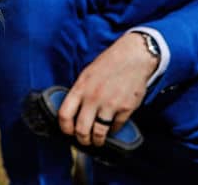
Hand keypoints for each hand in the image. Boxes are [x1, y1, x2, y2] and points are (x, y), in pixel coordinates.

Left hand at [57, 32, 156, 146]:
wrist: (133, 57)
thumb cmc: (109, 63)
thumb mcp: (87, 74)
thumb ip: (80, 92)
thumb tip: (74, 110)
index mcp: (81, 88)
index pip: (64, 114)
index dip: (65, 128)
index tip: (68, 132)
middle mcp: (93, 98)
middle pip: (81, 129)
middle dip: (82, 140)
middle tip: (84, 141)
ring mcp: (110, 104)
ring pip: (99, 133)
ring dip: (97, 141)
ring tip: (98, 141)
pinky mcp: (125, 109)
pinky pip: (116, 127)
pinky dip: (113, 130)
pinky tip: (112, 127)